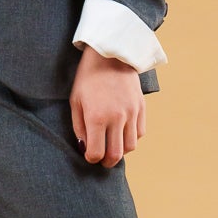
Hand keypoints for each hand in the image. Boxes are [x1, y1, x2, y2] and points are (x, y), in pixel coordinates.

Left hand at [70, 44, 146, 166]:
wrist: (110, 55)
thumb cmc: (88, 78)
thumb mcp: (76, 102)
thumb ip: (79, 128)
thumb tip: (84, 148)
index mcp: (96, 117)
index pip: (96, 153)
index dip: (91, 158)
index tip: (89, 154)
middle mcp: (116, 118)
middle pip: (115, 155)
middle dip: (107, 162)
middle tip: (102, 159)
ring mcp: (132, 113)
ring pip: (130, 147)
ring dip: (120, 151)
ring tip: (112, 145)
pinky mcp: (141, 107)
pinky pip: (140, 133)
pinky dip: (131, 138)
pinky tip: (122, 132)